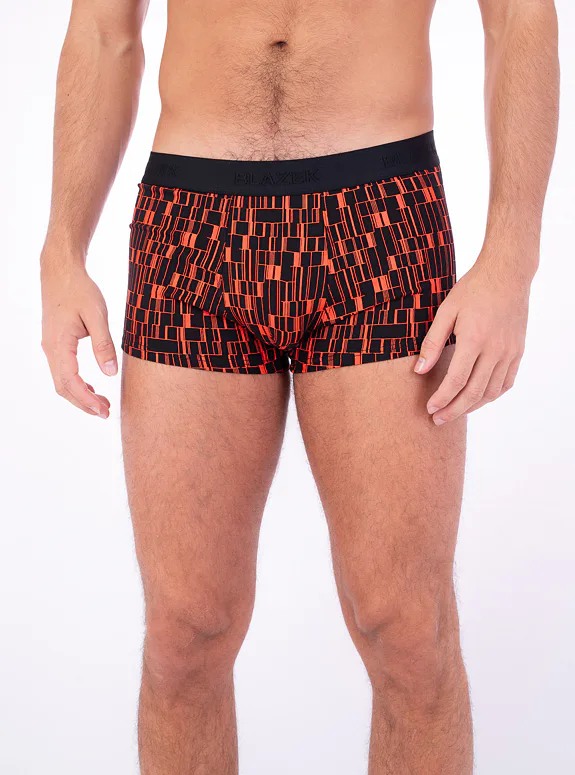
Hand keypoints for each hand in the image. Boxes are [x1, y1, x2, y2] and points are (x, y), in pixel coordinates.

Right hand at [41, 262, 116, 417]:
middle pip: (63, 387)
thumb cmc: (80, 290)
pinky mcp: (55, 344)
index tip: (103, 410)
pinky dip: (76, 384)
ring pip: (61, 381)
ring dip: (80, 396)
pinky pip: (63, 371)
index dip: (86, 400)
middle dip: (83, 404)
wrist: (60, 272)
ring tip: (102, 404)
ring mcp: (51, 347)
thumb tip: (110, 373)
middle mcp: (51, 349)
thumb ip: (104, 345)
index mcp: (59, 343)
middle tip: (105, 413)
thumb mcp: (97, 315)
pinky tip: (92, 388)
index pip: (69, 381)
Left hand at [414, 262, 529, 423]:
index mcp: (474, 339)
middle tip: (437, 420)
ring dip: (472, 407)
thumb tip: (419, 370)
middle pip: (474, 393)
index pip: (456, 381)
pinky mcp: (518, 351)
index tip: (429, 408)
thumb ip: (432, 342)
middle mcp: (495, 350)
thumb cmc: (472, 290)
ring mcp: (509, 352)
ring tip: (455, 412)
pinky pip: (506, 382)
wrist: (507, 275)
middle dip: (453, 410)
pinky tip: (478, 399)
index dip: (442, 399)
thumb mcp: (446, 311)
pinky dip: (491, 396)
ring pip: (491, 392)